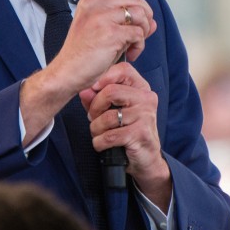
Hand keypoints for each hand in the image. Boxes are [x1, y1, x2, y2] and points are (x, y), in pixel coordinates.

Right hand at [20, 0, 155, 143]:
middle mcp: (95, 4)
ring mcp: (102, 17)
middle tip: (139, 36)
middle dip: (145, 19)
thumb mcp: (99, 30)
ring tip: (134, 46)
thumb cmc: (84, 54)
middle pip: (137, 0)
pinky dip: (140, 46)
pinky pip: (139, 33)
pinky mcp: (111, 33)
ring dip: (144, 33)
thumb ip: (120, 19)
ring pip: (141, 16)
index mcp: (90, 0)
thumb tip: (149, 20)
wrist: (67, 72)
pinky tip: (131, 54)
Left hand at [81, 63, 170, 208]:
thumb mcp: (111, 111)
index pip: (123, 70)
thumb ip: (96, 99)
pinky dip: (100, 142)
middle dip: (95, 108)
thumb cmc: (127, 132)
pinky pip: (109, 135)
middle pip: (110, 91)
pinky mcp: (141, 134)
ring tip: (99, 133)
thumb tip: (83, 90)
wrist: (145, 160)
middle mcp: (146, 99)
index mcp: (141, 89)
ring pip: (107, 116)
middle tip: (93, 118)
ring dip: (95, 129)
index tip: (93, 90)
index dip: (103, 77)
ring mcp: (146, 116)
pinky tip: (103, 144)